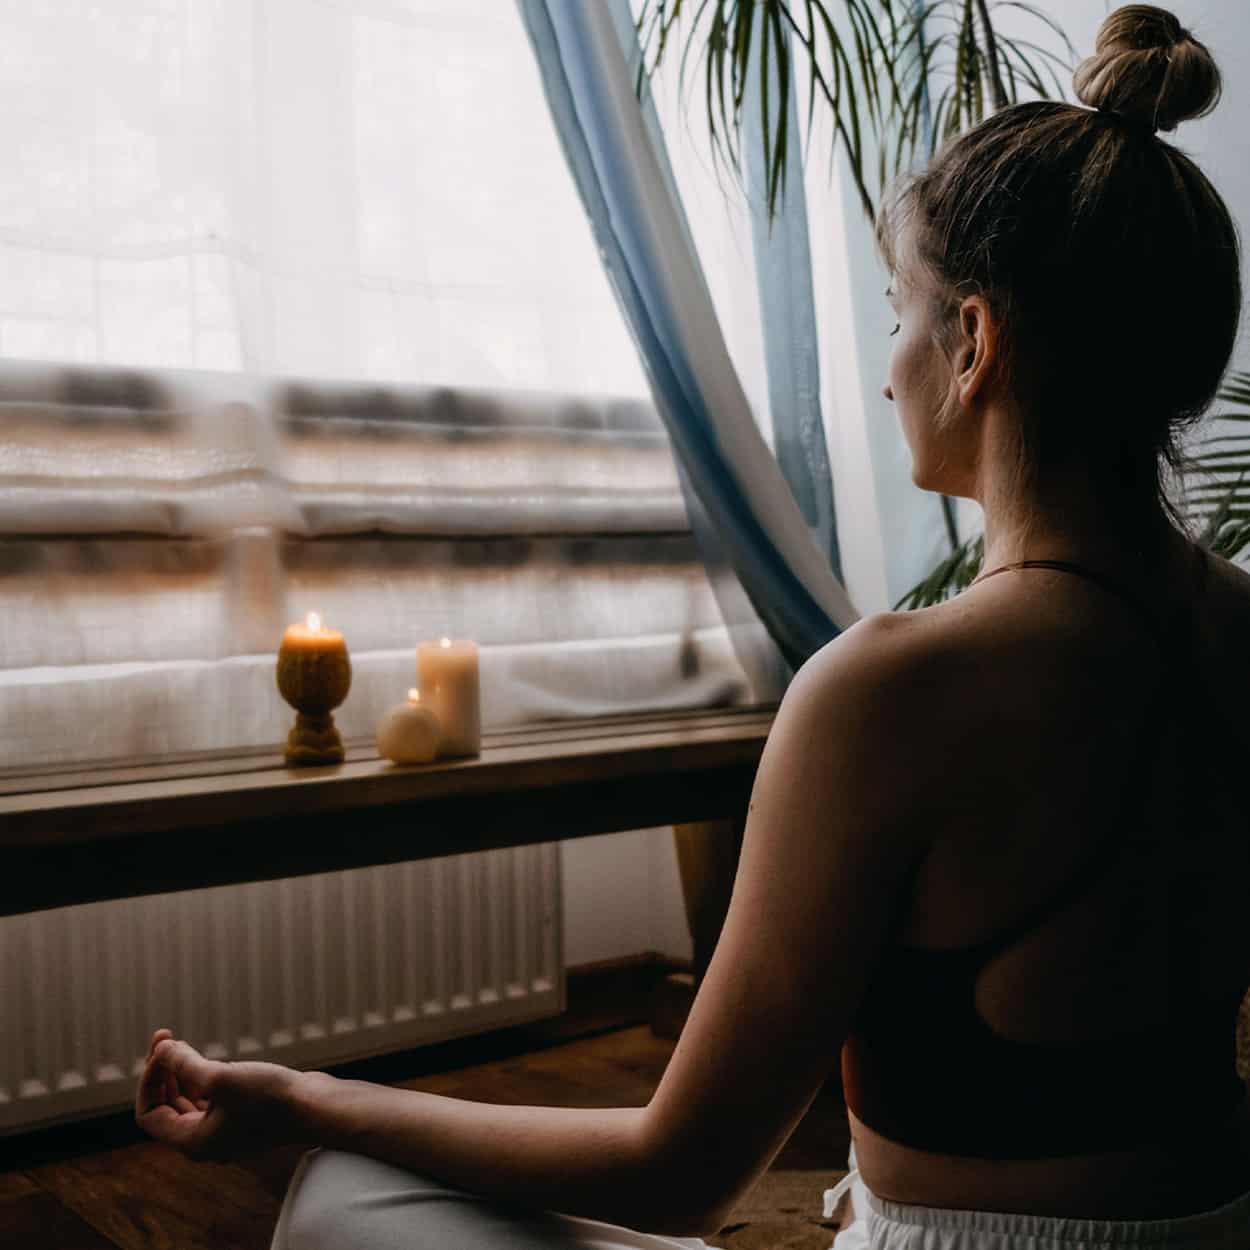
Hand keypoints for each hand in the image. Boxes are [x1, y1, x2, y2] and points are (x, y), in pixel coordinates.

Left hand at [134, 1028, 306, 1160]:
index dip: (148, 1080)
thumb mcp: (221, 1077)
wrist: (316, 1107)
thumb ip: (185, 1064)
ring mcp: (225, 1131)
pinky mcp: (243, 1118)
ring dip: (180, 1073)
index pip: (149, 1113)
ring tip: (182, 1045)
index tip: (160, 1050)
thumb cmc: (270, 1098)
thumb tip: (162, 1049)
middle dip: (162, 1072)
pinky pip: (210, 1099)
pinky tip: (209, 1060)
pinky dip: (201, 1078)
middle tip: (165, 1037)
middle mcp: (205, 1141)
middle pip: (167, 1107)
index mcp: (192, 1141)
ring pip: (188, 1102)